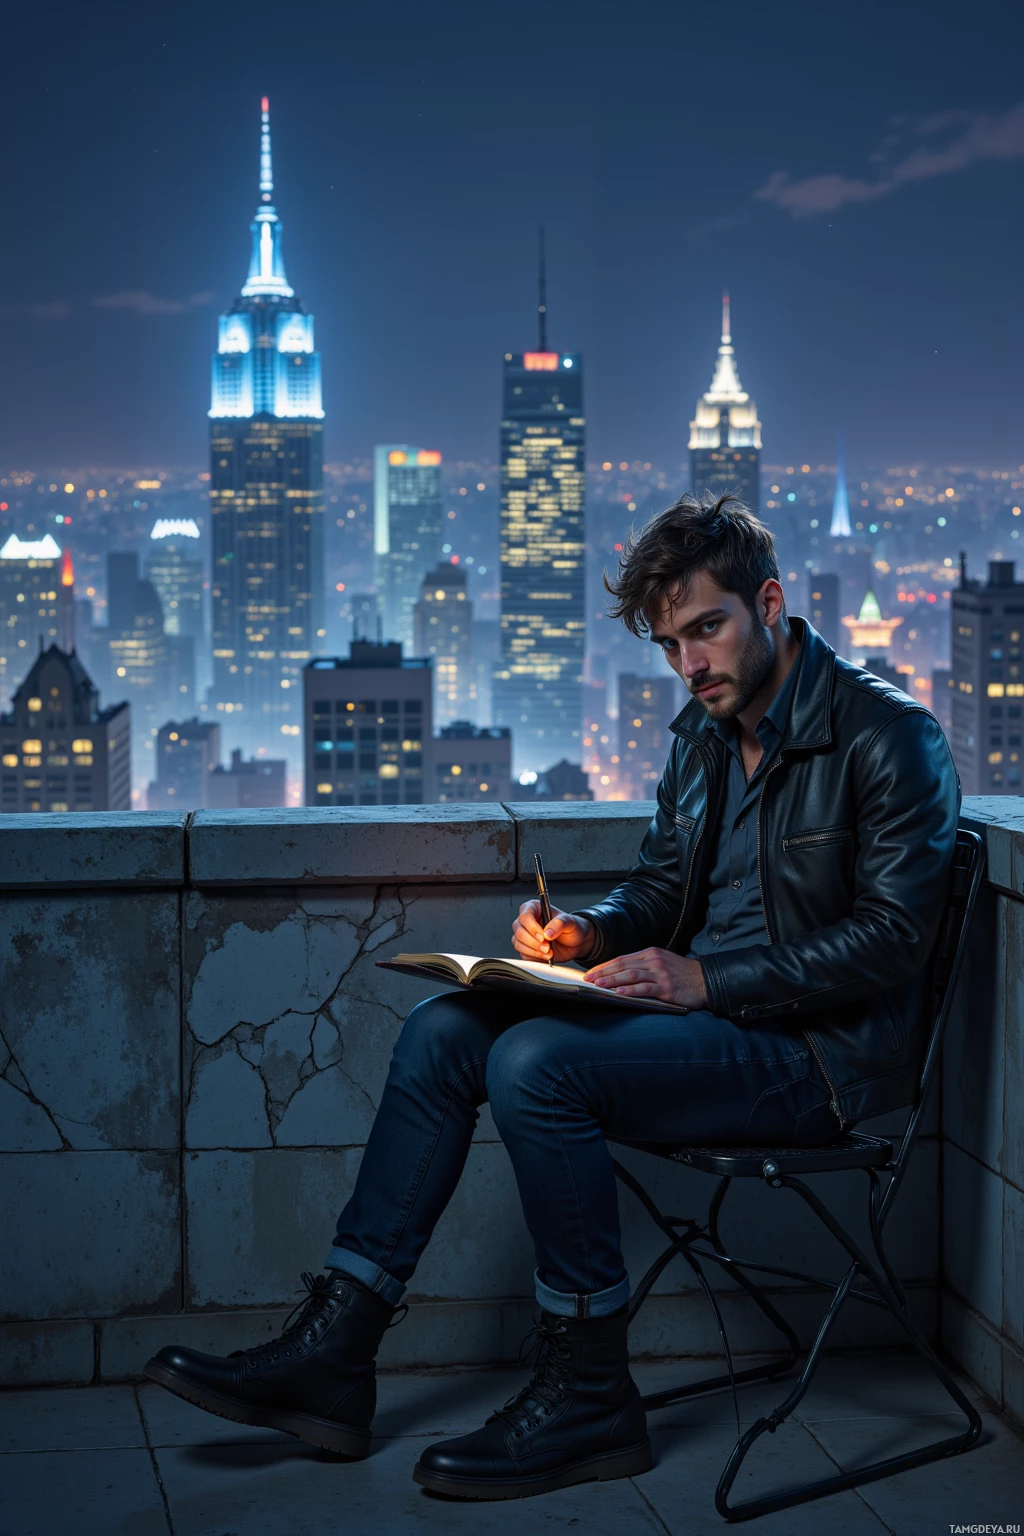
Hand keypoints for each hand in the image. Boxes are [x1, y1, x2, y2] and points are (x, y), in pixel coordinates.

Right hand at [513, 900, 594, 963]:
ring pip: (518, 944)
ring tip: (548, 952)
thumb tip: (547, 933)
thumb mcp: (570, 922)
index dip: (532, 927)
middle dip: (534, 942)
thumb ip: (559, 924)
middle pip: (519, 931)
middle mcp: (527, 921)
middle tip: (547, 947)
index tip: (543, 936)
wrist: (575, 943)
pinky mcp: (526, 948)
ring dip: (534, 951)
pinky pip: (523, 954)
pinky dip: (534, 957)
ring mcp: (525, 935)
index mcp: (535, 908)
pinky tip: (545, 956)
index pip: (525, 915)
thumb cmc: (572, 928)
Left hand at [584, 948, 706, 1009]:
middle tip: (588, 980)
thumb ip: (643, 967)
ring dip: (612, 980)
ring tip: (598, 985)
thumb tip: (619, 975)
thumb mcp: (662, 964)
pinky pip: (645, 988)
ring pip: (631, 975)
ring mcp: (660, 973)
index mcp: (651, 954)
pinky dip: (630, 990)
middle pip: (623, 965)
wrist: (706, 981)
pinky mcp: (667, 987)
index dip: (605, 966)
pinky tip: (619, 994)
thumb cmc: (682, 975)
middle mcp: (654, 961)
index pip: (622, 958)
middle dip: (603, 972)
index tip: (591, 973)